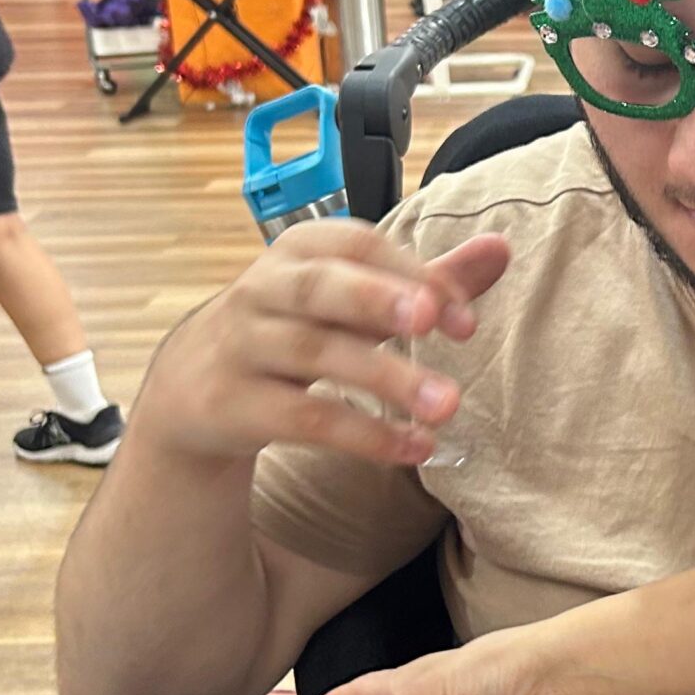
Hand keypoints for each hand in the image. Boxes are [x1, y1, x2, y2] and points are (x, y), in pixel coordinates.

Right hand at [137, 219, 511, 471]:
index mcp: (300, 251)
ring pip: (314, 354)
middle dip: (377, 300)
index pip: (357, 247)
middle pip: (320, 289)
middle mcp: (264, 290)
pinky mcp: (232, 404)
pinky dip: (363, 434)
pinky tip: (415, 447)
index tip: (463, 316)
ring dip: (385, 379)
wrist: (192, 387)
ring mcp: (243, 346)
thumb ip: (427, 279)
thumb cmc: (297, 328)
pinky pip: (303, 418)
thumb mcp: (355, 299)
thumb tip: (502, 248)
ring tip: (447, 406)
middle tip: (432, 322)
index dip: (411, 274)